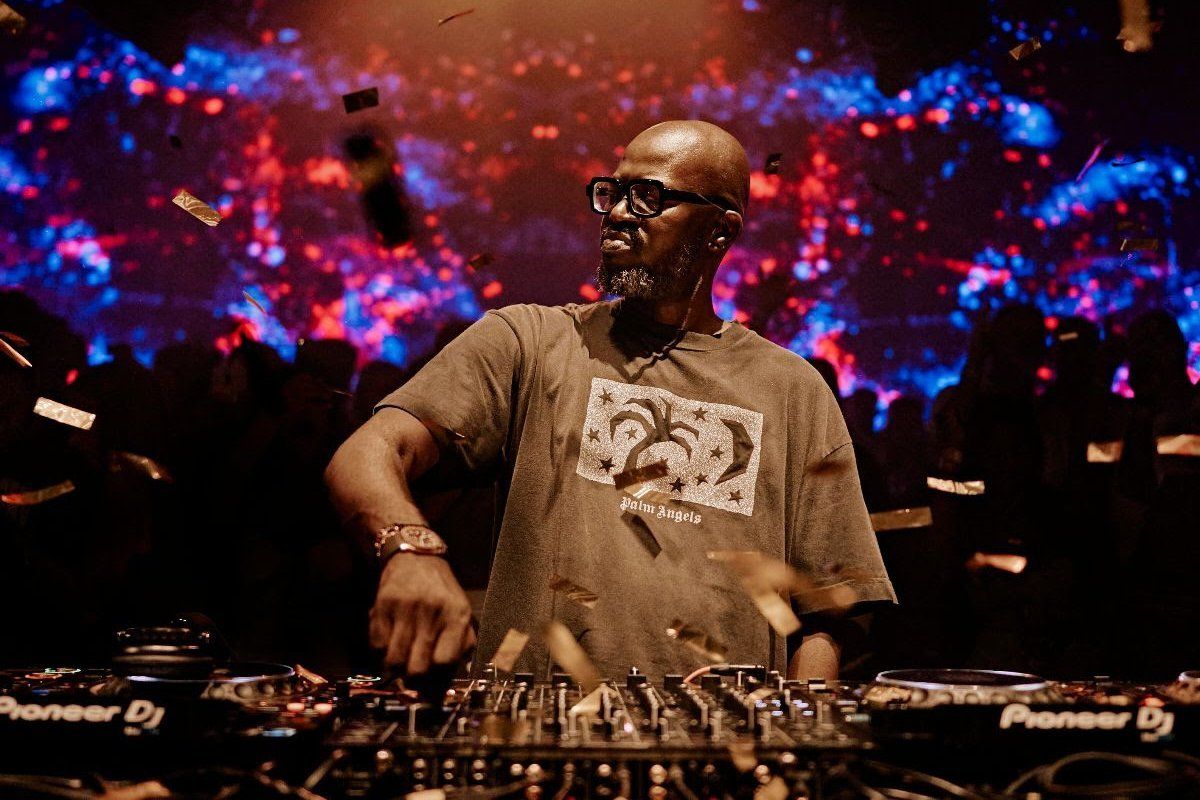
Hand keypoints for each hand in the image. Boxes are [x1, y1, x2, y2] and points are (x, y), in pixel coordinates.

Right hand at [369, 553, 475, 674]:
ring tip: (400, 664)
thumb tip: (445, 682)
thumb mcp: (460, 612)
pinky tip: (389, 645)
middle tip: (412, 681)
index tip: (431, 687)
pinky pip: (376, 646)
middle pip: (418, 668)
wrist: (416, 557)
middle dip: (414, 682)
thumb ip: (461, 644)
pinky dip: (380, 653)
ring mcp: (405, 608)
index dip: (436, 681)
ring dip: (395, 670)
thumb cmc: (441, 592)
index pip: (445, 662)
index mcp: (456, 615)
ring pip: (394, 661)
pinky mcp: (383, 606)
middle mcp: (432, 612)